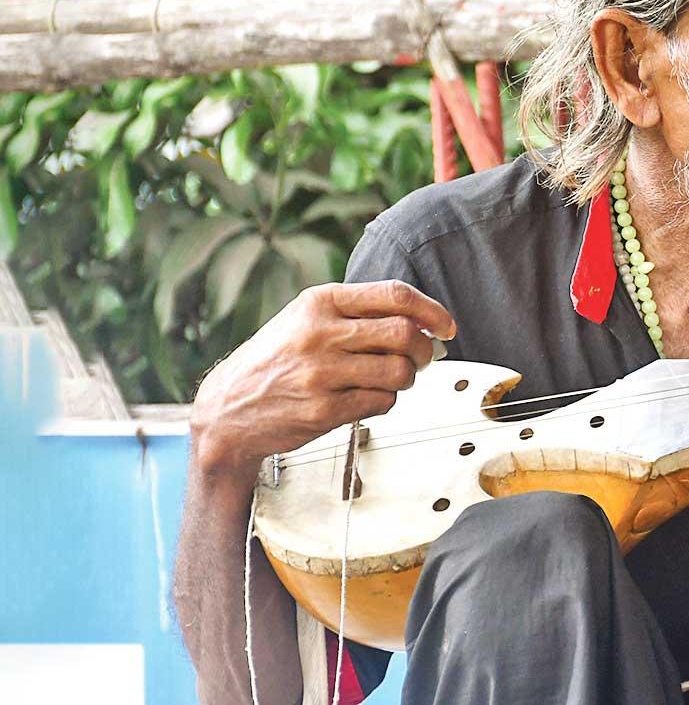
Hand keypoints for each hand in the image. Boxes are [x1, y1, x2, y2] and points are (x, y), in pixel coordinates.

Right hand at [189, 280, 455, 481]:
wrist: (227, 410)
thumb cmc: (275, 360)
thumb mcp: (305, 319)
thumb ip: (356, 312)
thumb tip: (420, 319)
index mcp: (319, 302)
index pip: (395, 295)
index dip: (432, 310)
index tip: (446, 326)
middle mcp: (320, 333)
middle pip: (405, 333)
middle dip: (423, 349)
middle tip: (420, 357)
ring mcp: (322, 373)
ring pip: (400, 371)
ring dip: (405, 378)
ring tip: (388, 379)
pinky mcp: (324, 409)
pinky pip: (383, 402)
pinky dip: (385, 401)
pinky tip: (366, 397)